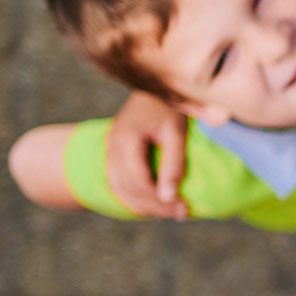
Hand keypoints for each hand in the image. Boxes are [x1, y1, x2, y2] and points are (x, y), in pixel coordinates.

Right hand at [105, 92, 188, 219]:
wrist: (157, 80)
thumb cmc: (170, 104)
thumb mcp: (176, 132)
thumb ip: (173, 164)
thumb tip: (169, 198)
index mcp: (124, 140)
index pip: (138, 182)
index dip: (160, 200)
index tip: (185, 209)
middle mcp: (112, 146)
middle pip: (128, 189)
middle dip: (155, 206)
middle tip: (183, 214)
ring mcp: (111, 147)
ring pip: (122, 187)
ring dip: (146, 203)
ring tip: (174, 211)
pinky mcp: (116, 149)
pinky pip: (122, 179)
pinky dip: (138, 193)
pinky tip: (159, 200)